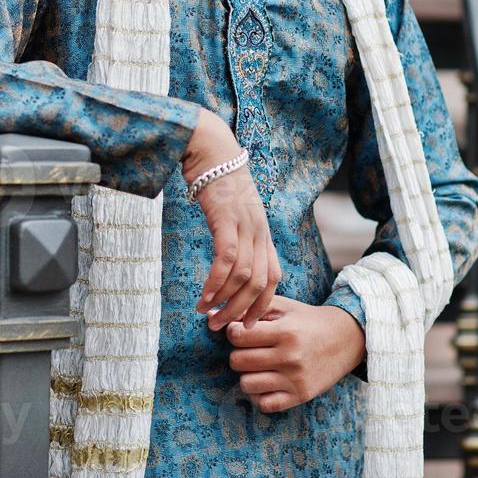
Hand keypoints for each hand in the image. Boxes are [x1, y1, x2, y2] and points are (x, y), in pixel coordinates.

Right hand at [183, 108, 280, 331]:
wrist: (210, 148)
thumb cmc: (217, 180)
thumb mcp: (233, 211)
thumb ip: (235, 235)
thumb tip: (227, 261)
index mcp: (263, 232)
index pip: (274, 278)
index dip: (263, 305)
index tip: (245, 324)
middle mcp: (259, 231)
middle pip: (261, 284)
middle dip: (242, 312)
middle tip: (222, 329)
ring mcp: (246, 225)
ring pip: (245, 276)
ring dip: (226, 303)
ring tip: (208, 317)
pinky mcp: (227, 218)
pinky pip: (226, 259)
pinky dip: (216, 283)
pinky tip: (203, 298)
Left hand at [225, 296, 366, 412]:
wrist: (345, 339)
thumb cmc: (307, 320)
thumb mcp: (282, 307)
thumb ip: (249, 308)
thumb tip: (210, 315)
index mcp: (285, 331)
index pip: (237, 335)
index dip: (233, 332)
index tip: (242, 331)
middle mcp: (290, 357)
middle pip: (237, 361)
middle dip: (238, 352)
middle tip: (250, 348)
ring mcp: (295, 379)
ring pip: (246, 384)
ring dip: (247, 374)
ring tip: (258, 365)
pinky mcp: (300, 396)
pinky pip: (264, 404)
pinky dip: (260, 394)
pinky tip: (267, 381)